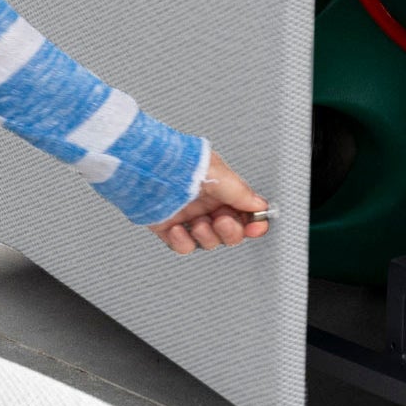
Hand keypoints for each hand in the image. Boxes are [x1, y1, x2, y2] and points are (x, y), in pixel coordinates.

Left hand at [148, 152, 273, 255]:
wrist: (145, 165)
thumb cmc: (178, 160)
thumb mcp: (218, 173)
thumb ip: (241, 193)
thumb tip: (259, 205)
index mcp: (220, 188)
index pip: (244, 212)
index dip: (253, 222)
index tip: (256, 226)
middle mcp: (205, 203)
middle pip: (229, 231)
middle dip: (230, 231)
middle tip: (222, 221)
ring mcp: (187, 216)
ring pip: (208, 241)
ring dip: (207, 236)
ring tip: (199, 224)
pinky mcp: (167, 227)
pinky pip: (183, 245)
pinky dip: (183, 242)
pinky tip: (178, 230)